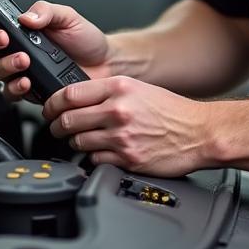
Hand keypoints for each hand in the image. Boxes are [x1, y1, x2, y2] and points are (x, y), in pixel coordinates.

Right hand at [0, 0, 111, 100]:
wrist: (105, 64)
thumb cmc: (85, 39)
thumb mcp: (67, 16)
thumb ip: (46, 11)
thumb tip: (26, 16)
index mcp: (19, 28)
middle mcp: (13, 49)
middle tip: (3, 38)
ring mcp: (19, 71)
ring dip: (4, 65)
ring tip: (24, 60)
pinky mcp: (28, 91)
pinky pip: (10, 93)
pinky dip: (16, 87)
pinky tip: (28, 81)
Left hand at [43, 76, 212, 176]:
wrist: (200, 132)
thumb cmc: (171, 110)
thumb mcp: (137, 88)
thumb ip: (107, 92)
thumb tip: (76, 100)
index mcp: (118, 88)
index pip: (69, 94)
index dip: (51, 104)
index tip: (49, 109)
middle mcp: (118, 111)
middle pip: (68, 120)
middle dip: (57, 126)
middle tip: (58, 127)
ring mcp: (122, 137)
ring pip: (78, 141)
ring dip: (75, 142)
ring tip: (81, 140)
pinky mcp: (127, 159)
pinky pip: (95, 160)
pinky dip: (93, 157)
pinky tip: (101, 152)